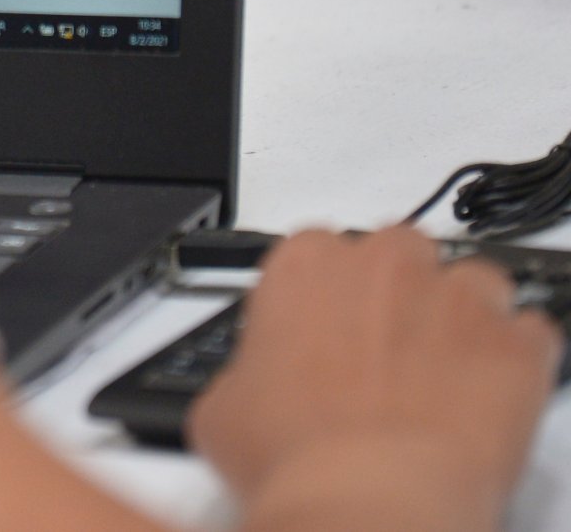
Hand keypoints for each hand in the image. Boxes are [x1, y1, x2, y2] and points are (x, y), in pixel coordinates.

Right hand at [190, 226, 562, 527]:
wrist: (369, 501)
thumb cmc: (297, 453)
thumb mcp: (224, 406)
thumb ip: (248, 369)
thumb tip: (256, 387)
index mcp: (305, 264)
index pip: (315, 252)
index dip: (320, 297)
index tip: (321, 332)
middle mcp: (383, 263)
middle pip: (397, 254)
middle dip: (394, 295)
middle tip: (381, 355)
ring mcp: (458, 297)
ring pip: (472, 282)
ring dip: (460, 318)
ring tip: (442, 375)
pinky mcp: (517, 344)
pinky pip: (530, 334)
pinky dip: (514, 361)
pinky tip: (487, 399)